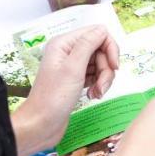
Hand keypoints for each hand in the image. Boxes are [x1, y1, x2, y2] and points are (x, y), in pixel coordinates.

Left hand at [14, 25, 118, 155]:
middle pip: (101, 50)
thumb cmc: (53, 98)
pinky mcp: (76, 79)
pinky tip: (93, 96)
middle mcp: (68, 51)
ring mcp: (72, 66)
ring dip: (103, 79)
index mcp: (64, 43)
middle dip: (106, 69)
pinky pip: (95, 75)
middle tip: (102, 86)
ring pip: (100, 64)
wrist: (41, 126)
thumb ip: (88, 44)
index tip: (114, 66)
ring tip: (97, 94)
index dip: (109, 48)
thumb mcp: (73, 68)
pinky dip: (98, 85)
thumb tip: (102, 29)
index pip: (98, 33)